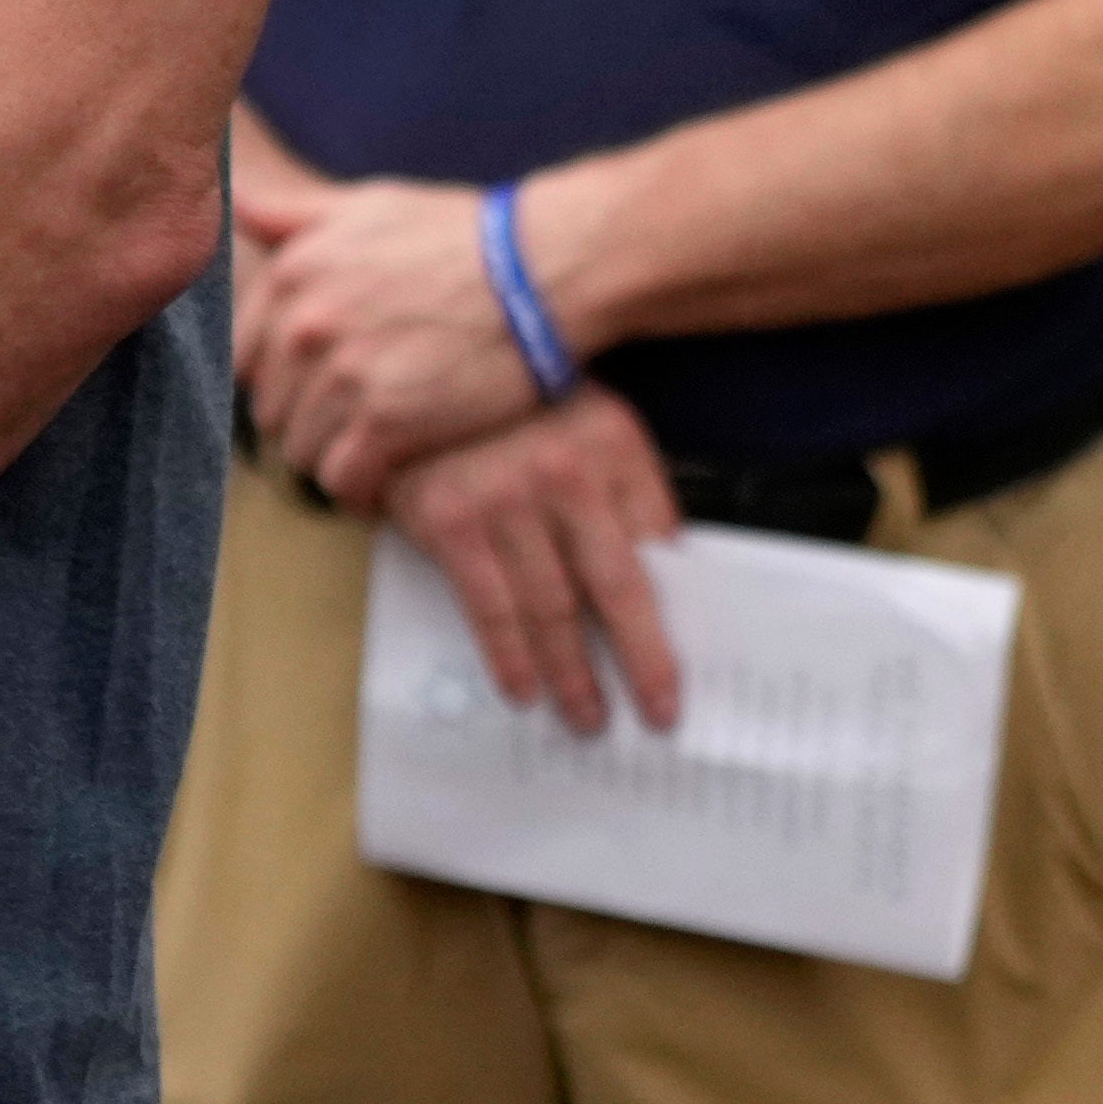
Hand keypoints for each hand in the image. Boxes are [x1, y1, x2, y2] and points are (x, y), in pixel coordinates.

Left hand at [244, 164, 562, 505]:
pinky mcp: (388, 424)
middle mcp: (304, 327)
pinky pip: (343, 481)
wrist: (547, 267)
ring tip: (374, 454)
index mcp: (292, 275)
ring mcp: (343, 377)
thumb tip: (236, 201)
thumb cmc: (465, 234)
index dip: (281, 383)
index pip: (244, 361)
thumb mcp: (370, 204)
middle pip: (272, 411)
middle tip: (354, 427)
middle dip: (307, 423)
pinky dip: (360, 490)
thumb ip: (292, 212)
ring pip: (301, 451)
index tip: (319, 393)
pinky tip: (385, 483)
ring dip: (332, 459)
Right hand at [389, 390, 687, 732]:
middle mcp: (565, 471)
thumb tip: (665, 582)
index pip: (659, 543)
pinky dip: (510, 658)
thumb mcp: (588, 431)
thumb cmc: (516, 418)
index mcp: (615, 445)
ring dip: (573, 675)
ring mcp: (505, 498)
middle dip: (642, 660)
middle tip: (658, 714)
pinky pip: (490, 608)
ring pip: (553, 609)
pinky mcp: (451, 522)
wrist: (414, 385)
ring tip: (589, 718)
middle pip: (617, 587)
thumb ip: (624, 496)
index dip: (675, 608)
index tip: (688, 659)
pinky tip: (525, 691)